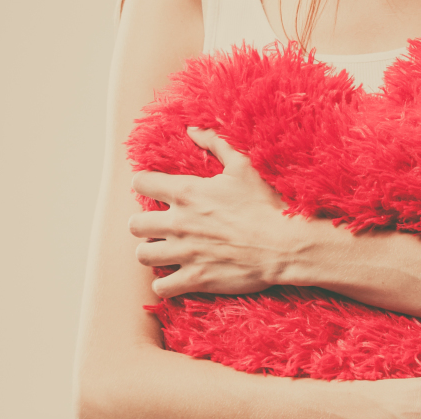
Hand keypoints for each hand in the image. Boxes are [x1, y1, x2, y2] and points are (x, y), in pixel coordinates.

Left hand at [129, 127, 305, 297]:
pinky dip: (165, 284)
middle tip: (160, 226)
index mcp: (187, 192)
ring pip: (143, 255)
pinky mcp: (195, 278)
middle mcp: (178, 223)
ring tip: (166, 252)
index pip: (141, 183)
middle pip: (134, 224)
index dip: (146, 184)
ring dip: (152, 253)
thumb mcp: (244, 166)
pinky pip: (162, 287)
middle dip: (144, 224)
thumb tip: (193, 128)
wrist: (285, 245)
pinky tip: (176, 277)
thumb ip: (216, 143)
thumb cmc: (266, 204)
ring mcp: (184, 253)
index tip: (155, 190)